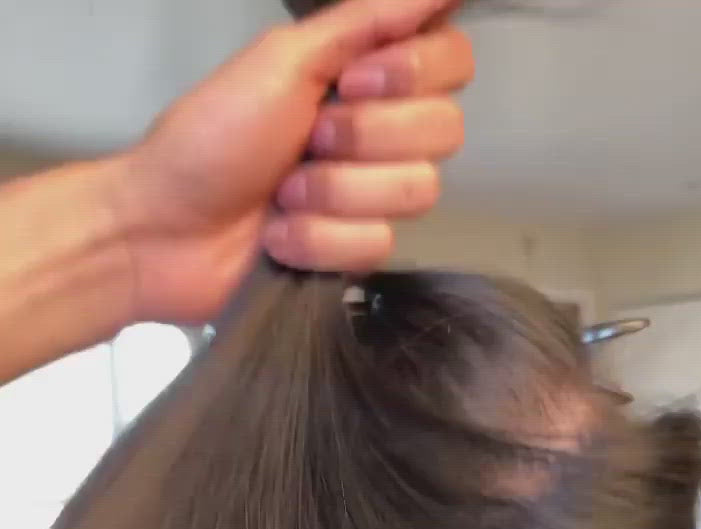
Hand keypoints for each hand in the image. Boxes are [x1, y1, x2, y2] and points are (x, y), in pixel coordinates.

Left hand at [112, 0, 472, 323]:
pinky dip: (318, 238)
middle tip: (305, 141)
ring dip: (335, 193)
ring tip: (282, 195)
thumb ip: (365, 20)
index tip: (353, 81)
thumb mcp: (283, 61)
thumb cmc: (212, 137)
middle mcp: (382, 133)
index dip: (413, 74)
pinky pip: (377, 244)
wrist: (166, 229)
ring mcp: (372, 197)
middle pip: (444, 130)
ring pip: (416, 192)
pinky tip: (281, 238)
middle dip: (363, 138)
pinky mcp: (356, 252)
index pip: (452, 60)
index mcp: (368, 76)